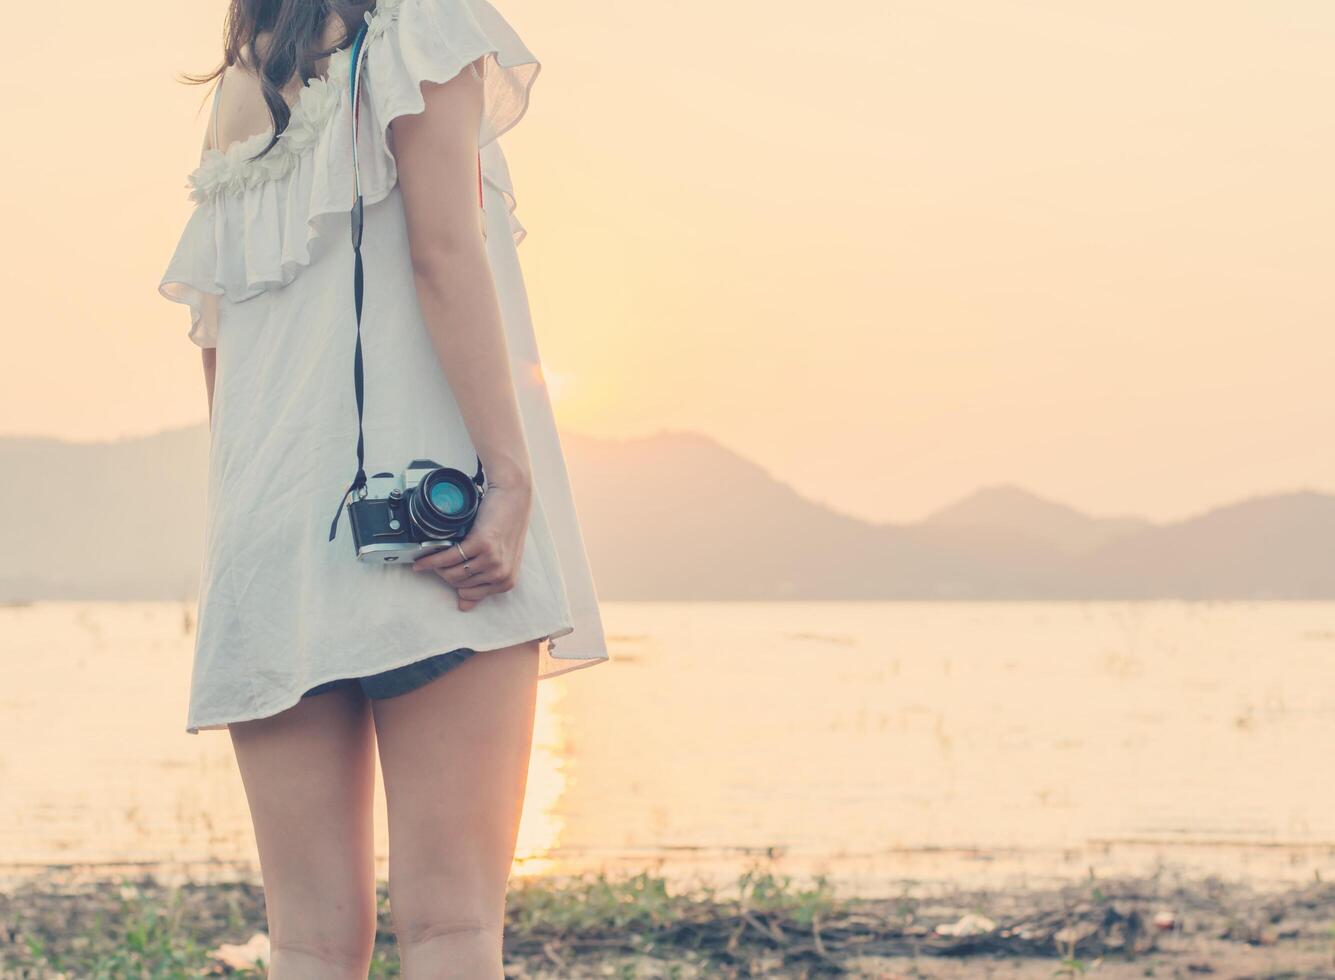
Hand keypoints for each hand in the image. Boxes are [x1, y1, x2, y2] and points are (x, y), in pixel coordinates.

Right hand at [410, 477, 532, 610]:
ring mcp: (492, 560)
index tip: (445, 572)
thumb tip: (464, 606)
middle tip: (437, 560)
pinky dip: (432, 559)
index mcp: (506, 582)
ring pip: (451, 573)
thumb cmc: (506, 525)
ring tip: (431, 556)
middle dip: (444, 573)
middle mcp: (500, 574)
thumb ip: (484, 583)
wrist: (512, 497)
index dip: (454, 582)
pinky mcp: (481, 545)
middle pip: (458, 584)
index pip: (469, 593)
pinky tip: (422, 558)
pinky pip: (448, 558)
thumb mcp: (500, 559)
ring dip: (437, 566)